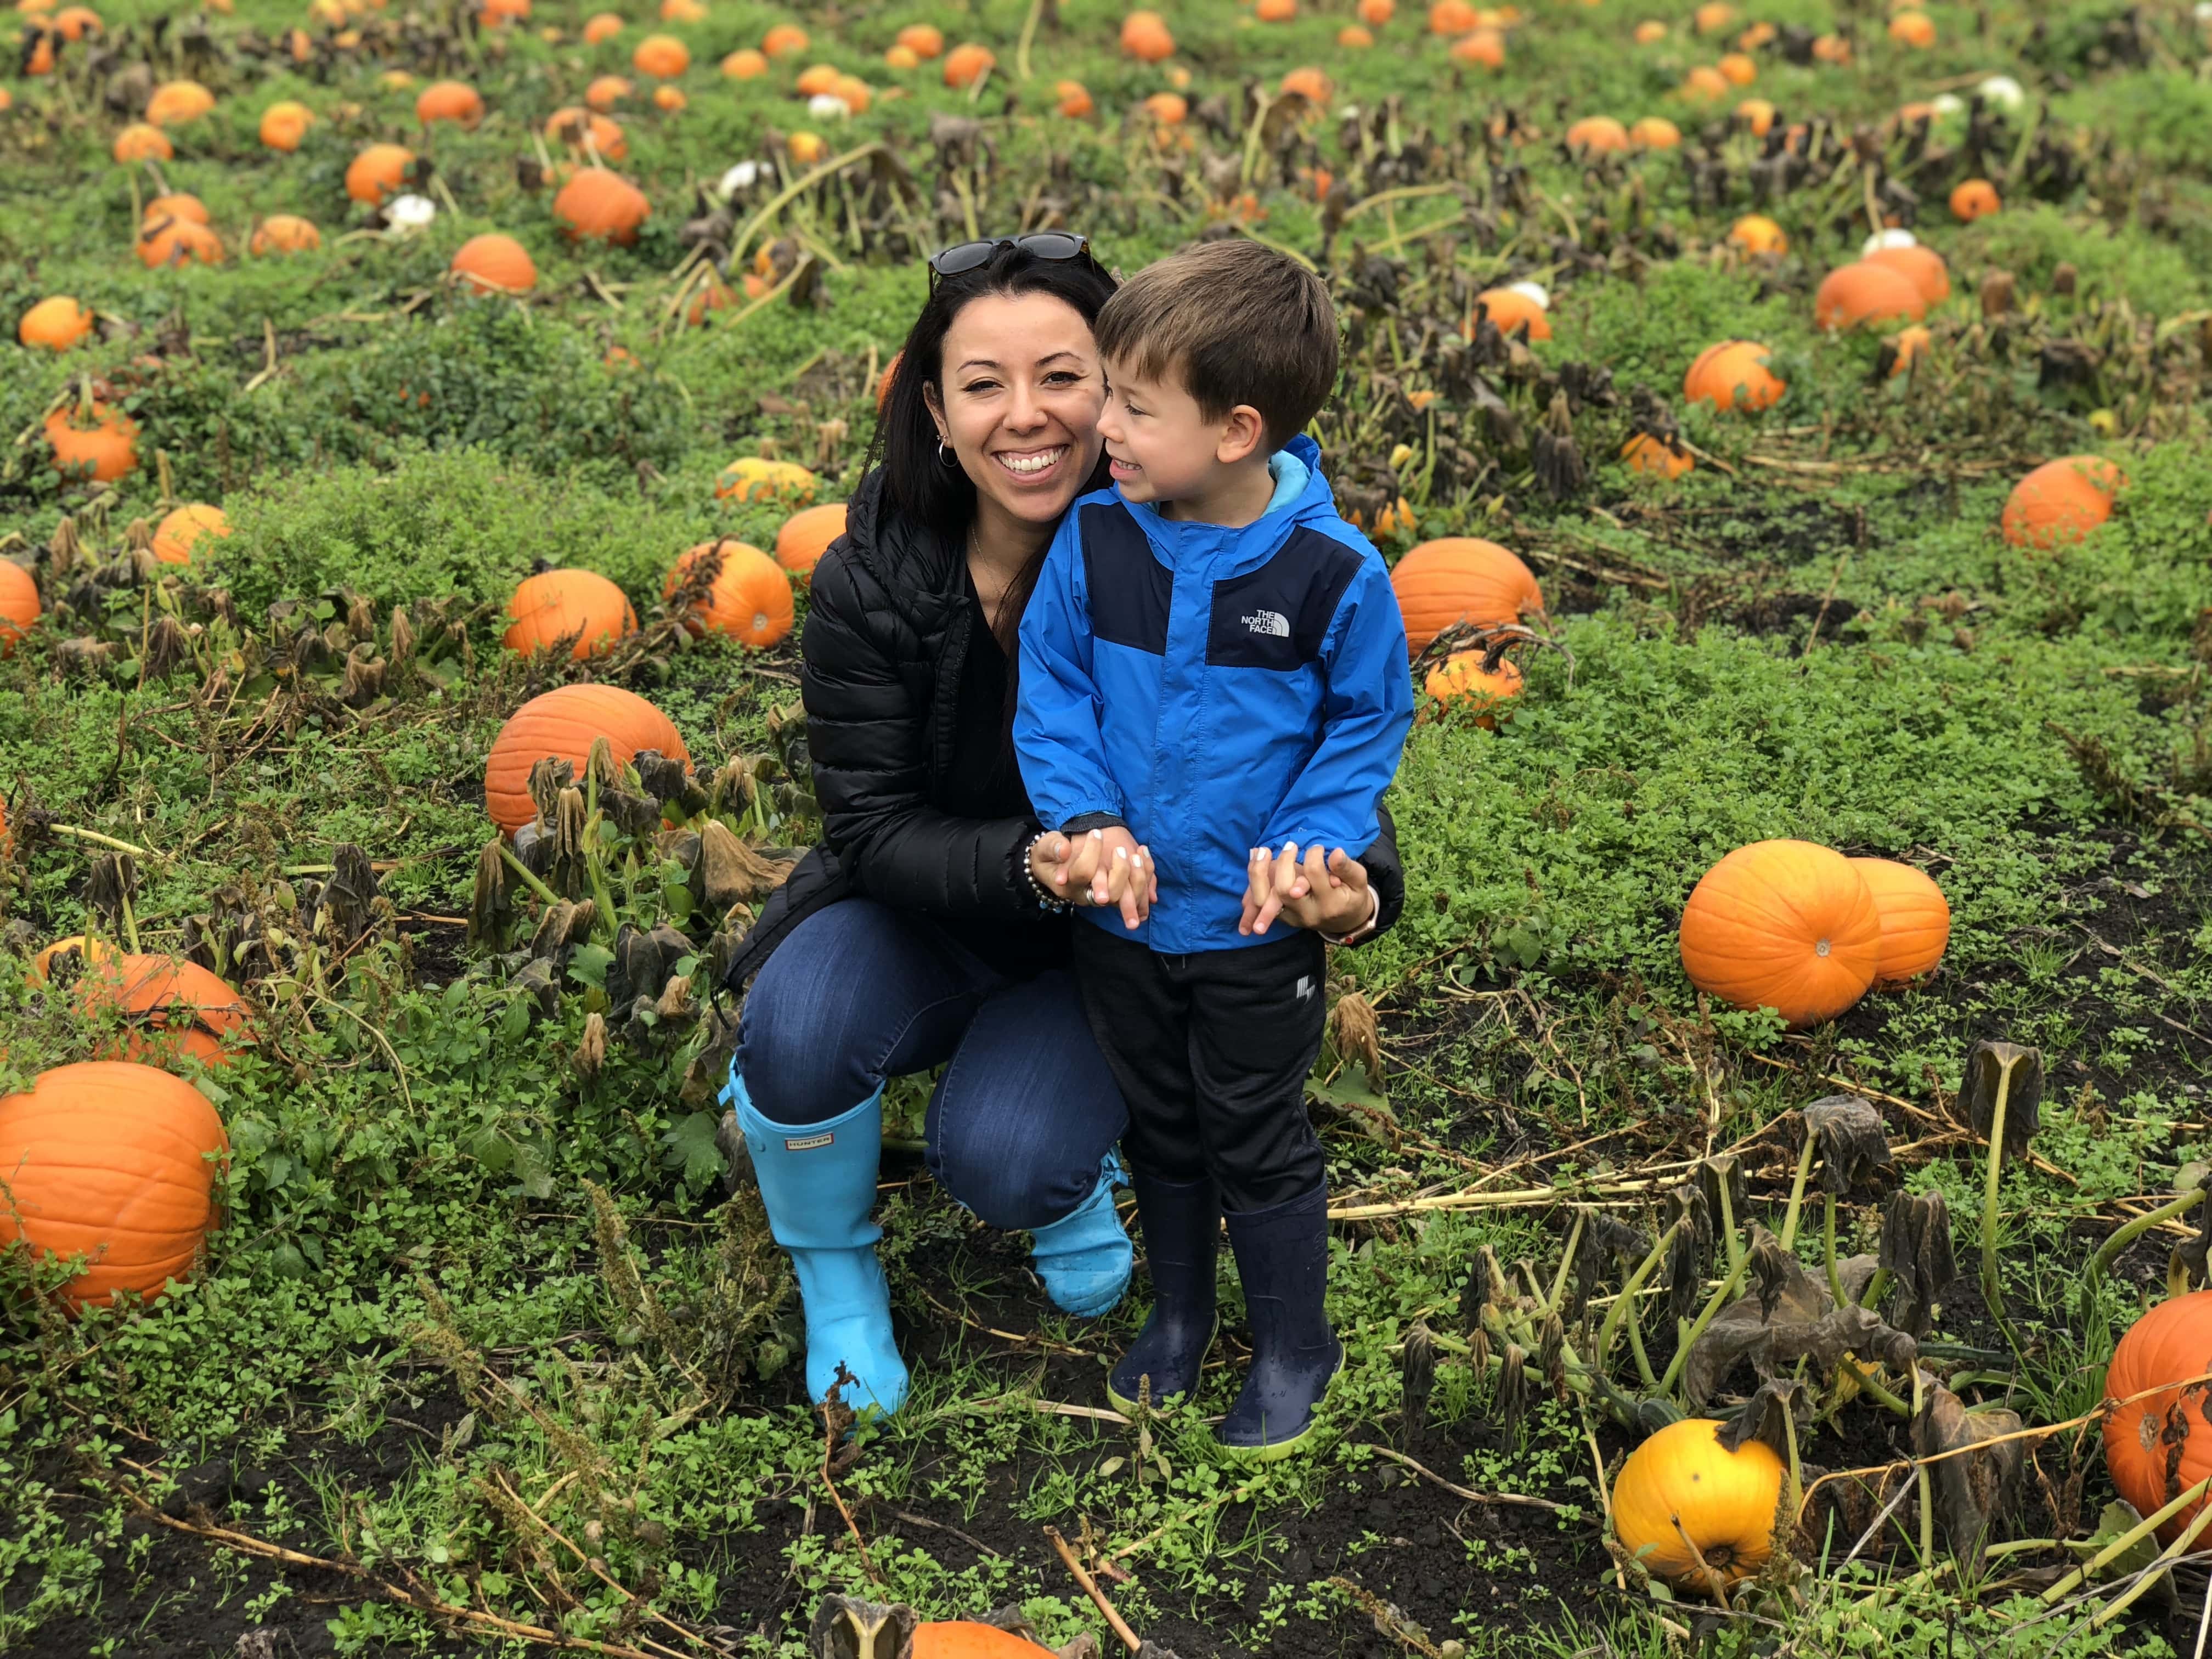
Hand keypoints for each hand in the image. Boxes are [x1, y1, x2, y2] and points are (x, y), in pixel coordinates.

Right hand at [1042, 826, 1155, 929]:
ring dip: (1137, 876)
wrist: (1054, 866)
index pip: (1083, 873)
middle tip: (1119, 849)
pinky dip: (1146, 877)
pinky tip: (1142, 852)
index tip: (1096, 832)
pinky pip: (1137, 895)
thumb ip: (1052, 847)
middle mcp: (1086, 895)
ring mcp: (1102, 897)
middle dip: (1121, 871)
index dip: (1091, 851)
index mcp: (1067, 885)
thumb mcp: (1044, 848)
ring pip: (1127, 898)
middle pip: (1111, 894)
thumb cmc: (1048, 856)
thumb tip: (1065, 850)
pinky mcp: (1114, 894)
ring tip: (1136, 852)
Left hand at [1240, 843, 1375, 937]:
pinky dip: (1252, 880)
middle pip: (1283, 890)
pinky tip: (1254, 858)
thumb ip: (1348, 868)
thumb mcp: (1359, 882)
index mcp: (1329, 904)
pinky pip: (1257, 903)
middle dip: (1284, 863)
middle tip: (1291, 846)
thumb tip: (1335, 852)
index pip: (1313, 874)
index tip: (1318, 847)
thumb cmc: (1352, 897)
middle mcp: (1306, 913)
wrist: (1345, 922)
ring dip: (1258, 872)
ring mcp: (1290, 917)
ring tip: (1262, 850)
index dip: (1313, 855)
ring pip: (1262, 900)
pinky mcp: (1280, 916)